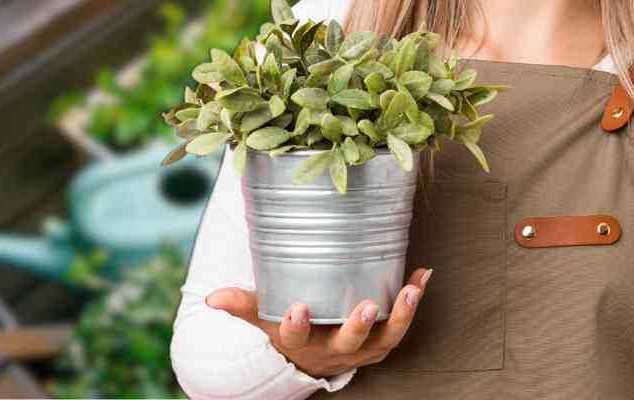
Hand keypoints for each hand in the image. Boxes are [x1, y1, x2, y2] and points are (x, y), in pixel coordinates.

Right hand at [204, 267, 432, 378]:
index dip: (296, 325)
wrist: (313, 359)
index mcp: (299, 342)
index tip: (298, 308)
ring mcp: (361, 349)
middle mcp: (332, 350)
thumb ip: (242, 305)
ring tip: (411, 289)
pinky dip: (413, 301)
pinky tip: (422, 275)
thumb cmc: (289, 329)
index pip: (294, 337)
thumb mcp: (264, 318)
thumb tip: (210, 297)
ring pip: (384, 338)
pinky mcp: (382, 342)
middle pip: (347, 342)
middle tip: (366, 305)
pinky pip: (402, 324)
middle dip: (357, 326)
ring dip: (401, 315)